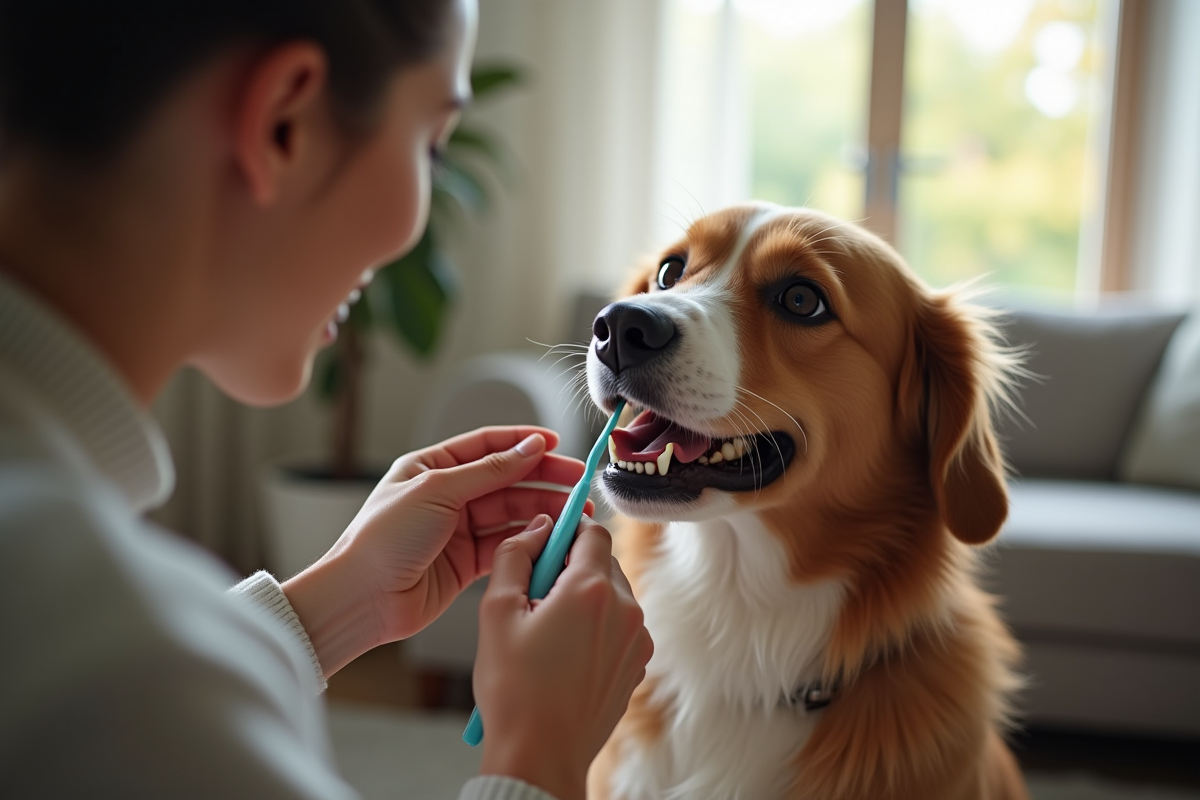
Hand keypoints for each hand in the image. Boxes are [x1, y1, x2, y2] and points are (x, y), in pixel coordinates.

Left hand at [283, 426, 592, 675]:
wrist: (362, 598)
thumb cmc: (382, 539)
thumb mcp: (437, 491)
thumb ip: (488, 471)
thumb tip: (529, 447)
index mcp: (430, 468)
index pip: (487, 446)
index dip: (523, 443)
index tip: (557, 444)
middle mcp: (446, 497)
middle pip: (506, 480)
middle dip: (543, 479)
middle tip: (578, 481)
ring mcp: (457, 530)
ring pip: (511, 514)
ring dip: (542, 511)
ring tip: (575, 513)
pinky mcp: (466, 563)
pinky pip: (507, 546)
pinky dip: (530, 541)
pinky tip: (551, 537)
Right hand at [474, 515, 652, 799]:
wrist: (540, 756)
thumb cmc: (513, 691)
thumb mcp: (496, 613)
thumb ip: (515, 556)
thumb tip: (536, 529)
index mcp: (591, 590)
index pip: (593, 531)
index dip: (568, 530)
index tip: (547, 543)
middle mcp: (625, 610)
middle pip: (603, 562)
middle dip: (571, 568)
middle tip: (535, 596)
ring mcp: (636, 640)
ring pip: (613, 595)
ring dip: (584, 599)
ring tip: (547, 632)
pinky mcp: (637, 665)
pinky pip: (618, 627)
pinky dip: (596, 628)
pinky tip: (565, 655)